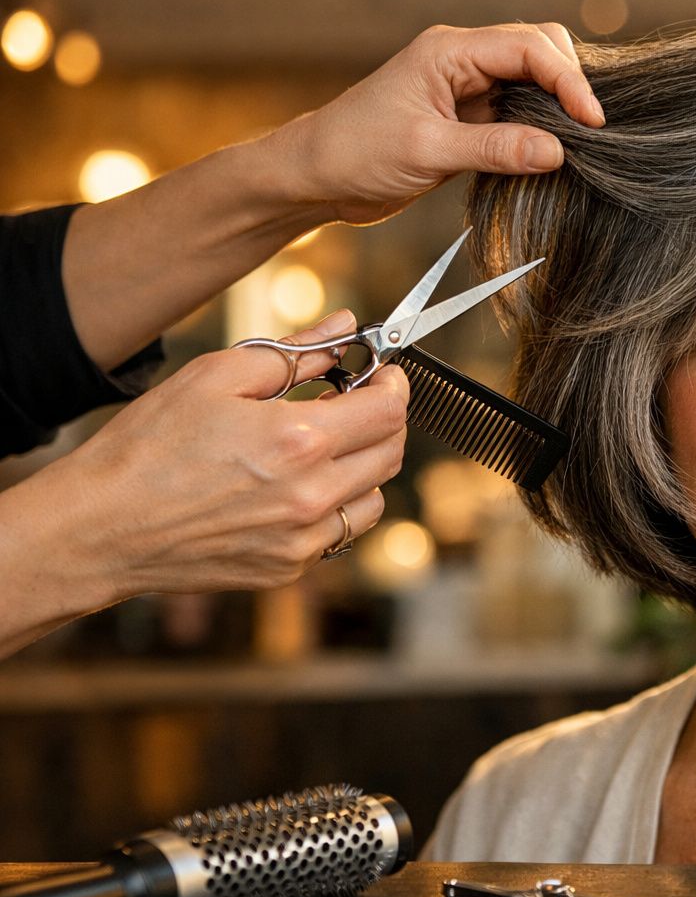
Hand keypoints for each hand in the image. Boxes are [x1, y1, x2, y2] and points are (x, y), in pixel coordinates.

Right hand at [39, 309, 408, 603]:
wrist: (100, 527)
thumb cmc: (147, 448)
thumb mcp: (215, 376)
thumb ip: (294, 351)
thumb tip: (345, 329)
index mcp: (298, 442)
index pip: (389, 410)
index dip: (394, 384)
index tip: (383, 373)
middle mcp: (311, 496)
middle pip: (391, 453)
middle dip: (383, 420)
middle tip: (352, 403)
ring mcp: (303, 540)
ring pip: (374, 496)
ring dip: (362, 466)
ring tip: (319, 448)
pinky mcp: (289, 568)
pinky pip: (339, 531)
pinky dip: (333, 505)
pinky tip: (293, 486)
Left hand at [270, 22, 605, 223]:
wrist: (316, 177)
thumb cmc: (356, 154)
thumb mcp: (428, 152)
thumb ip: (495, 149)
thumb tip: (557, 151)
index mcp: (449, 51)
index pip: (528, 48)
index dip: (567, 81)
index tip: (592, 122)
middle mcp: (462, 61)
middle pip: (539, 51)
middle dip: (569, 84)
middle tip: (590, 132)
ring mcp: (467, 89)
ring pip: (533, 83)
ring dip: (557, 108)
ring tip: (577, 145)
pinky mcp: (468, 119)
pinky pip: (519, 114)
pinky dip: (540, 130)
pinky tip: (549, 155)